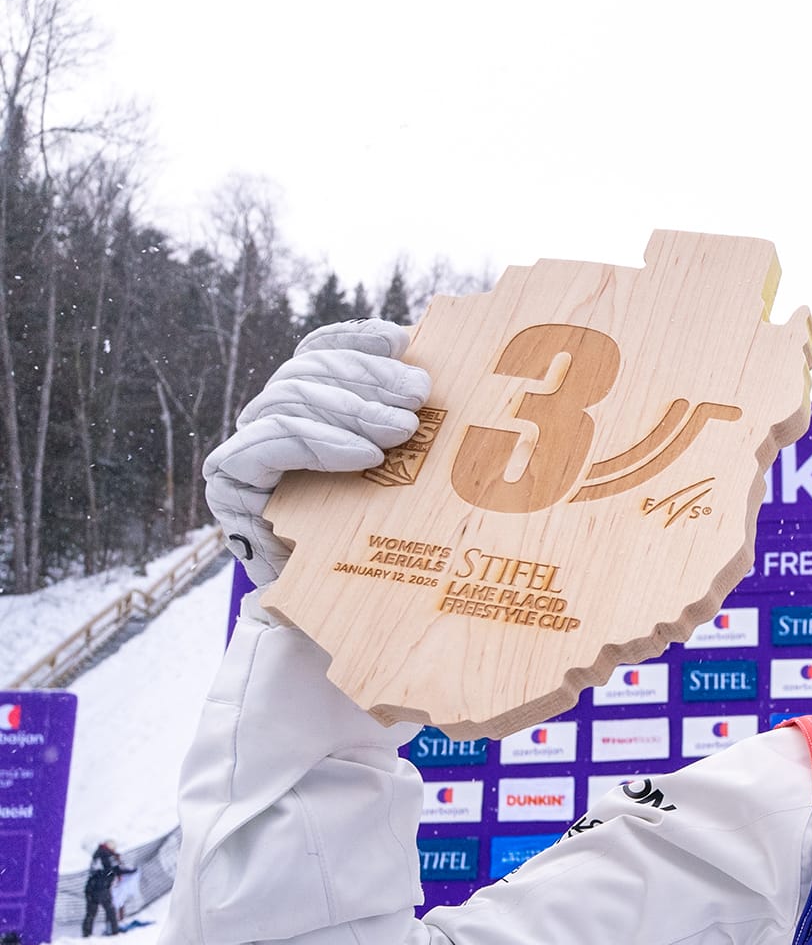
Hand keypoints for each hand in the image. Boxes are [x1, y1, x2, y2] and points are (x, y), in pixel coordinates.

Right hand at [204, 319, 429, 586]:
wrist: (337, 607)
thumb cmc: (377, 536)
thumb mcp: (404, 473)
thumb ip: (411, 425)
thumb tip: (447, 380)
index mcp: (307, 405)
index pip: (321, 349)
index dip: (356, 338)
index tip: (401, 339)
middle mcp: (270, 419)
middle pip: (309, 370)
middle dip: (368, 377)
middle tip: (419, 396)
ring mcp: (246, 446)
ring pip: (290, 399)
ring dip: (352, 409)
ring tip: (403, 430)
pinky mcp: (231, 480)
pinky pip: (269, 443)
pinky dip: (318, 442)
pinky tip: (364, 456)